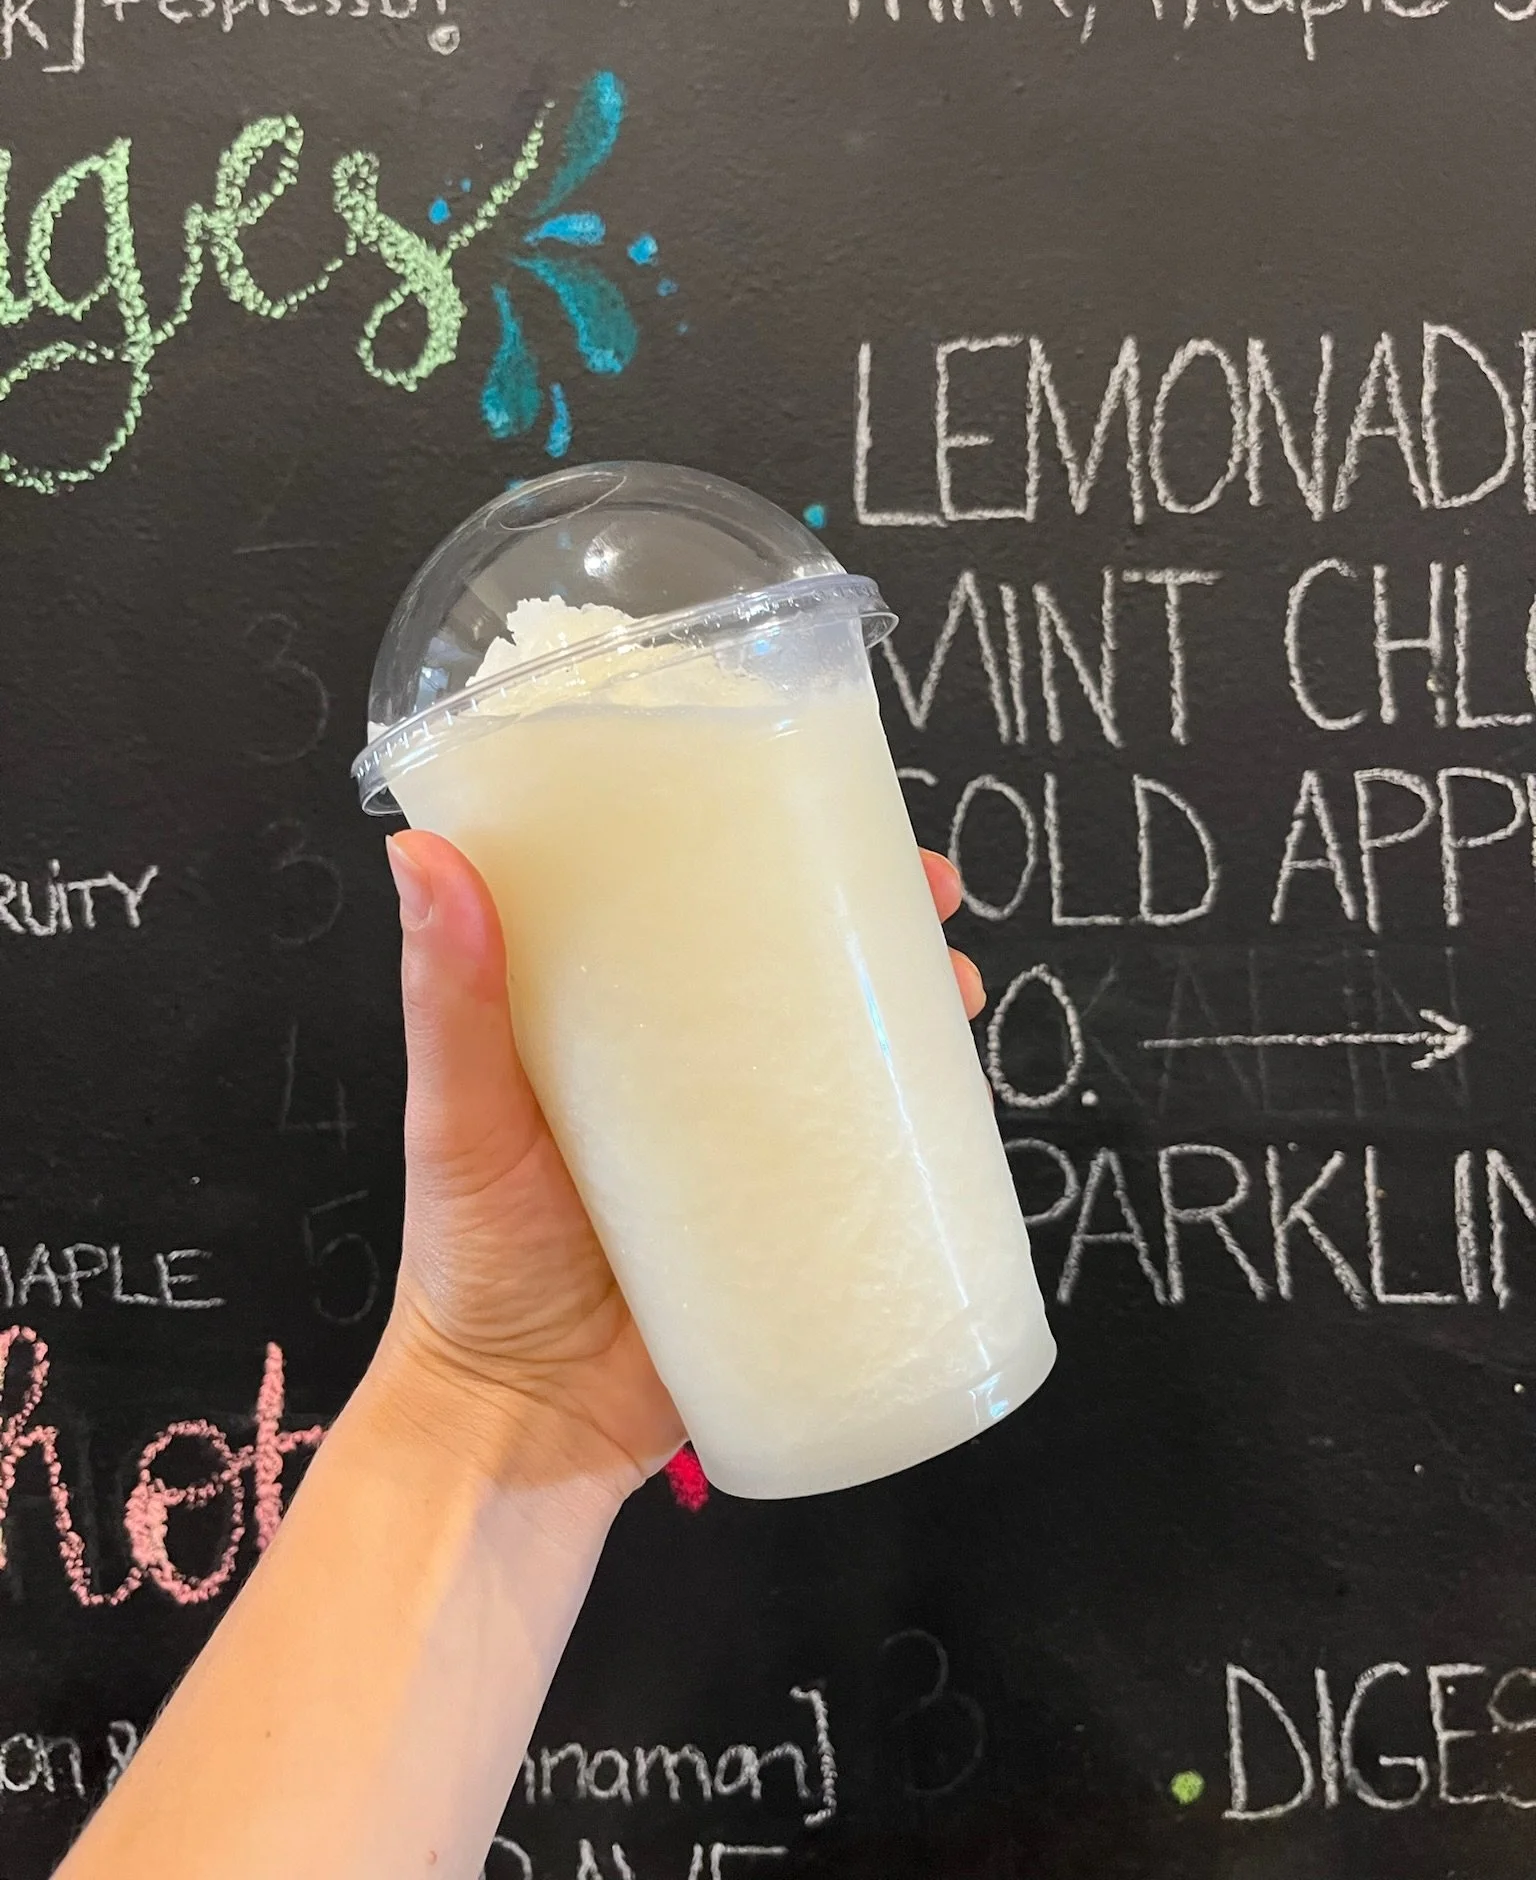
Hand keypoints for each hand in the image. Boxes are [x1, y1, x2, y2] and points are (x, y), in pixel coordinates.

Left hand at [371, 833, 985, 1501]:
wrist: (522, 1428)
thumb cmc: (472, 1260)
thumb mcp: (460, 1114)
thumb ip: (447, 999)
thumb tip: (418, 853)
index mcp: (614, 1023)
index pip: (697, 908)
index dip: (767, 849)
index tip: (825, 806)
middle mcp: (692, 1074)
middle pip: (799, 972)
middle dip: (877, 923)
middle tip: (928, 896)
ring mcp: (750, 1152)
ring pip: (850, 1058)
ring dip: (915, 1013)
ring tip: (956, 988)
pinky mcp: (793, 1229)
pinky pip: (870, 1169)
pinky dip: (922, 1134)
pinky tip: (963, 1111)